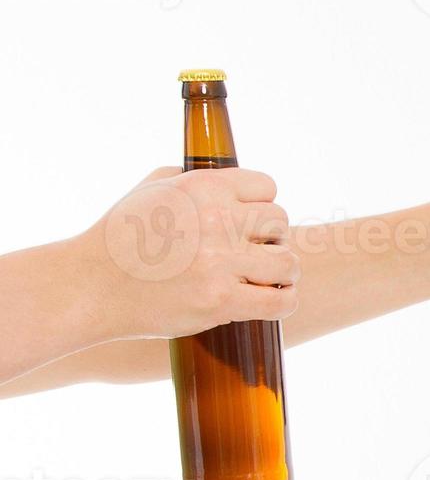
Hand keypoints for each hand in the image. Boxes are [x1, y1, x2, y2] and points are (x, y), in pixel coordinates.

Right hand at [71, 166, 295, 341]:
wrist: (90, 286)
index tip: (251, 223)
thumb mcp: (152, 188)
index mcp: (203, 187)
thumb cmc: (120, 237)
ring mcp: (219, 262)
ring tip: (267, 278)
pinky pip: (280, 301)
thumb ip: (193, 177)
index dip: (261, 206)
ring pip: (288, 262)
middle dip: (272, 238)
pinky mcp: (220, 301)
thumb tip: (232, 177)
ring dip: (283, 272)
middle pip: (280, 223)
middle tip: (257, 252)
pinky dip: (284, 302)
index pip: (267, 187)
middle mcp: (216, 220)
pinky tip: (275, 300)